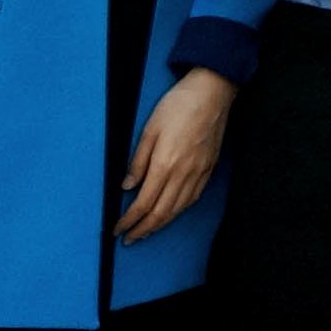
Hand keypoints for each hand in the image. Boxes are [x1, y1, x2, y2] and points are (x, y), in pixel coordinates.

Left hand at [116, 66, 234, 243]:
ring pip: (177, 209)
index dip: (129, 220)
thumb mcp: (149, 128)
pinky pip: (192, 199)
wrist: (212, 92)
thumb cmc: (178, 105)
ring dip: (160, 225)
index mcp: (165, 164)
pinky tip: (170, 213)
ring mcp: (198, 173)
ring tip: (146, 231)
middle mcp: (183, 174)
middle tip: (129, 238)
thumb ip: (137, 160)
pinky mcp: (208, 169)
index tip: (118, 229)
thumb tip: (127, 186)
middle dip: (142, 229)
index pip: (143, 203)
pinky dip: (178, 211)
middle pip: (161, 213)